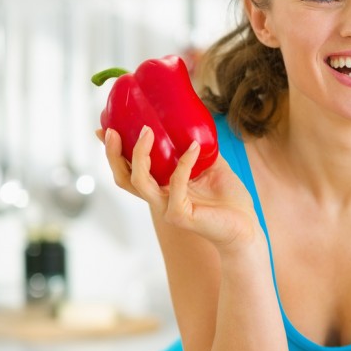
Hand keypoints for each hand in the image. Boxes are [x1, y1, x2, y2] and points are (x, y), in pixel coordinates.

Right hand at [100, 127, 259, 251]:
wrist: (247, 226)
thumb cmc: (230, 201)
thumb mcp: (212, 167)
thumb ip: (199, 150)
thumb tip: (193, 124)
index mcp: (163, 189)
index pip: (130, 171)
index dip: (114, 153)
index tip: (103, 129)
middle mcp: (160, 200)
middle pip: (124, 178)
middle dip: (113, 154)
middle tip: (112, 130)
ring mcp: (168, 209)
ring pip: (140, 182)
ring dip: (140, 154)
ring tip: (147, 131)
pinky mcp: (180, 215)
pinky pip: (176, 184)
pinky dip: (184, 163)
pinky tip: (194, 147)